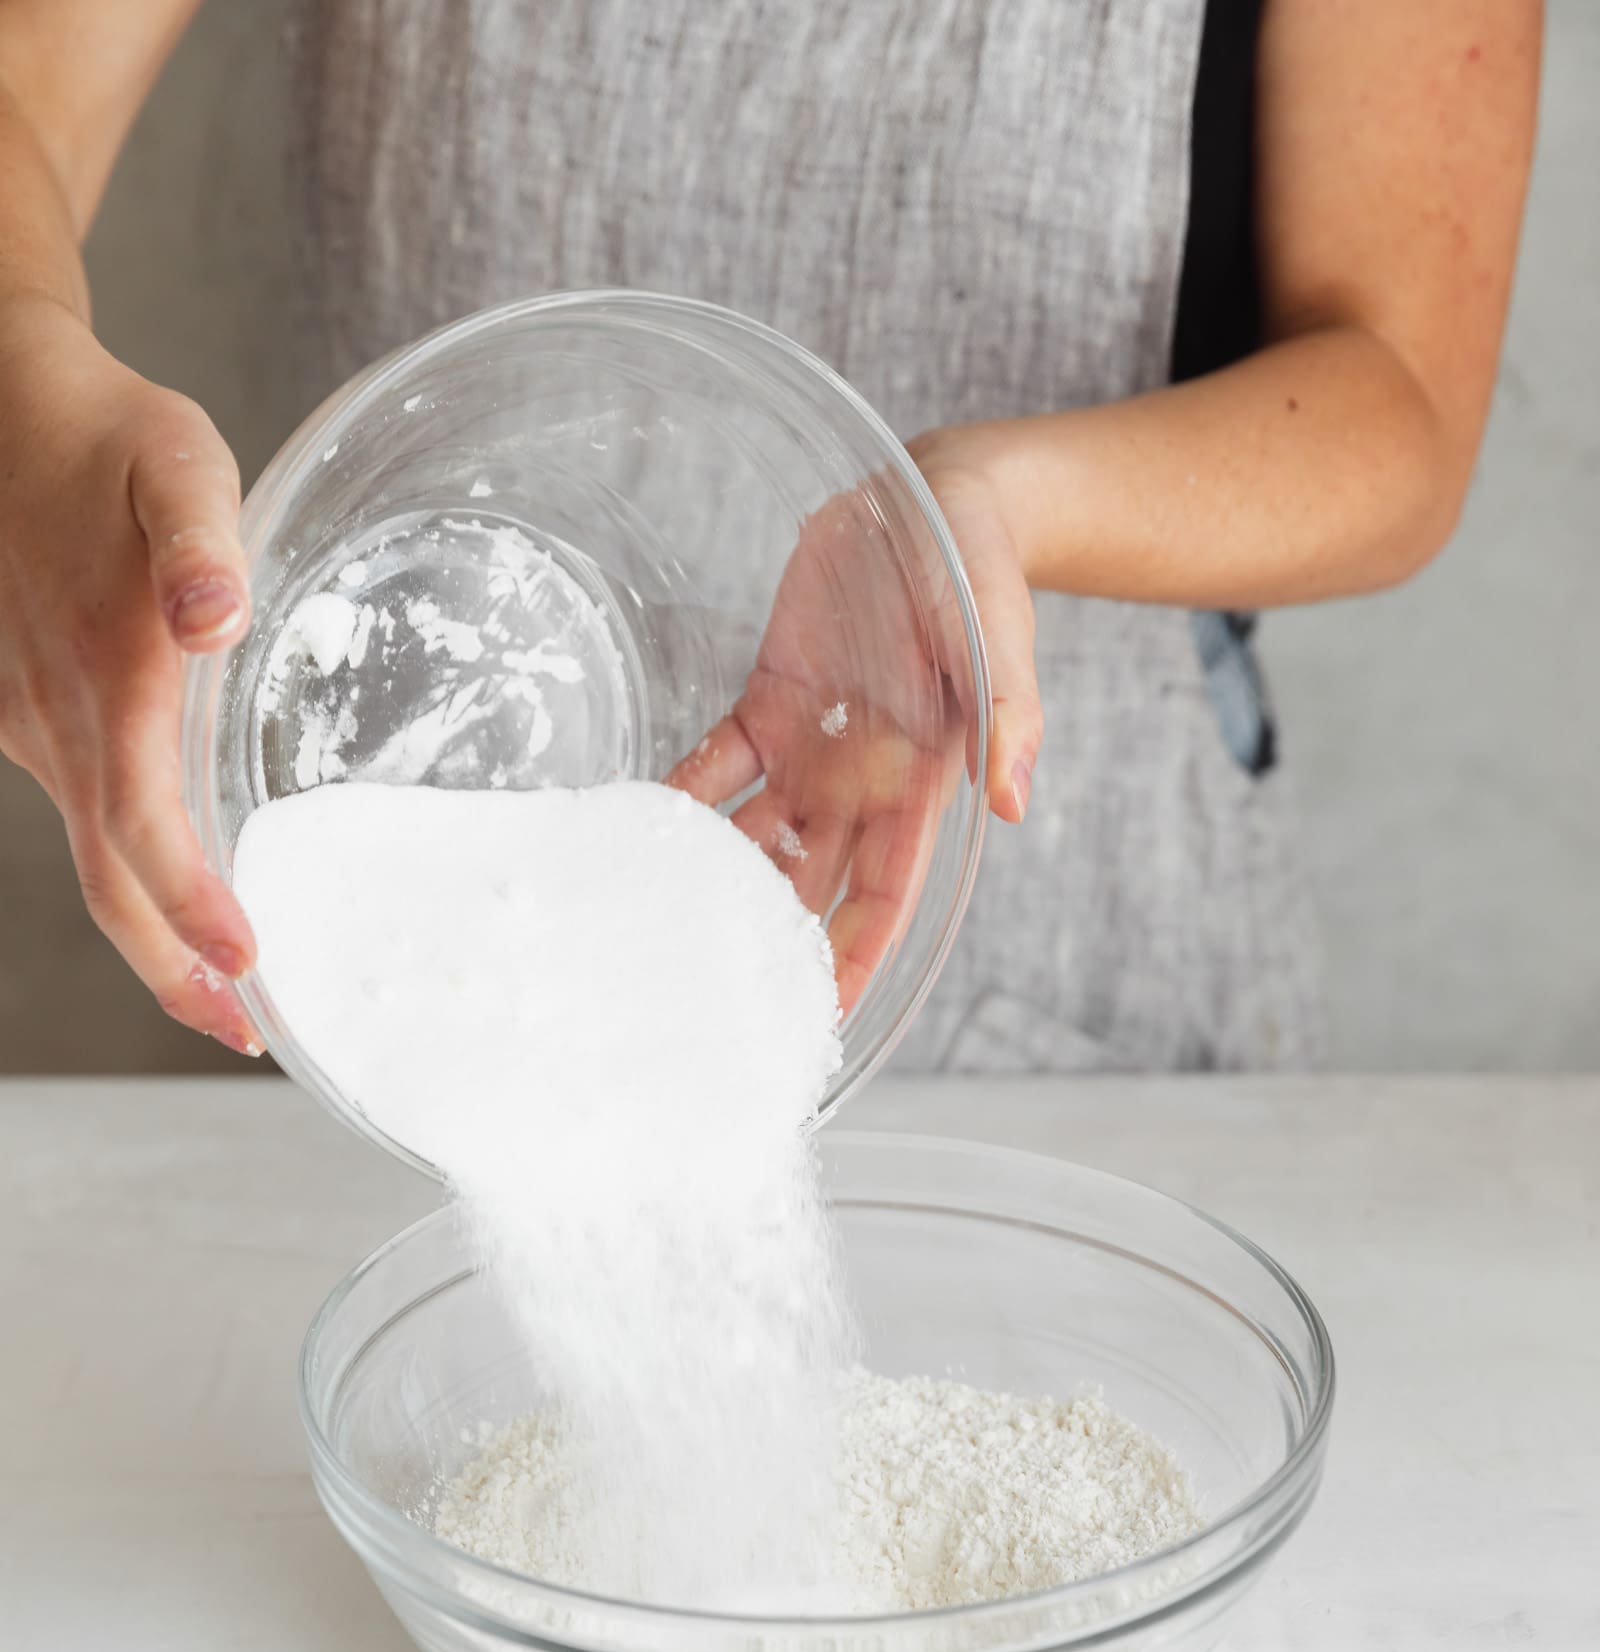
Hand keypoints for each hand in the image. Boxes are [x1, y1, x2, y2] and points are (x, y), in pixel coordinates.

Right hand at [0, 297, 259, 1048]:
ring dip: (154, 935)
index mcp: (104, 681)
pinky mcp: (34, 715)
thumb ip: (198, 539)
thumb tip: (213, 617)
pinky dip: (134, 873)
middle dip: (174, 971)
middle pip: (111, 883)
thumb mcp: (172, 459)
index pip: (144, 827)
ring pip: (94, 859)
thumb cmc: (99, 432)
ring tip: (226, 990)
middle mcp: (60, 725)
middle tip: (245, 1034)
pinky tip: (180, 890)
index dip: (190, 905)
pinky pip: (86, 816)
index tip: (247, 964)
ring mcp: (38, 726)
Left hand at [669, 428, 1039, 1015]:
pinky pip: (719, 763)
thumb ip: (1009, 719)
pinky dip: (684, 795)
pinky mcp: (772, 700)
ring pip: (761, 836)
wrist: (938, 498)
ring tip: (666, 925)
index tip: (820, 1014)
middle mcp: (864, 782)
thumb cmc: (982, 569)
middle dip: (775, 942)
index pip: (885, 892)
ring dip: (721, 879)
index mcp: (922, 784)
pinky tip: (639, 827)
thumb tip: (1012, 803)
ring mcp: (814, 746)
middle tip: (717, 997)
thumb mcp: (1000, 640)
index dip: (853, 953)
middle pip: (815, 885)